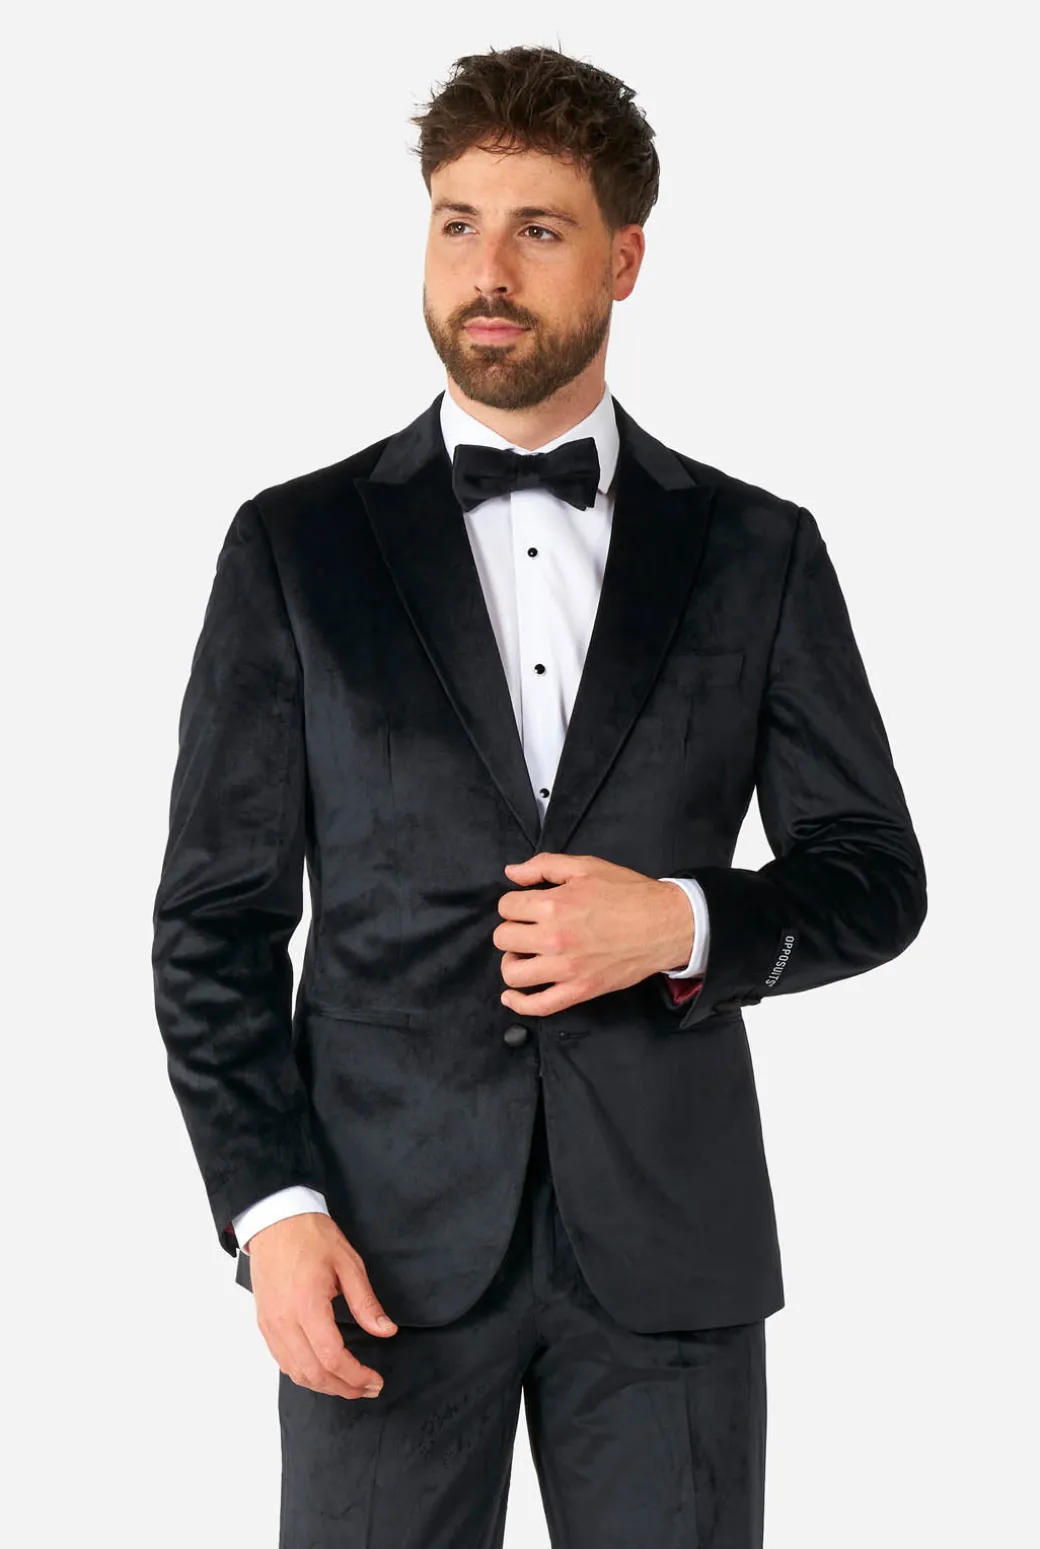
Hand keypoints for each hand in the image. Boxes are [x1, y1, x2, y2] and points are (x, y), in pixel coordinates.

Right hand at [245, 1212, 397, 1399]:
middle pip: (313, 1374)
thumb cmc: (312, 1236)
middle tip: (367, 1388)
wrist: (276, 1220)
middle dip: (343, 1388)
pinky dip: (304, 1374)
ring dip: (324, 1386)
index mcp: (307, 1305)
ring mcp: (270, 1325)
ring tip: (349, 1384)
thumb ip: (366, 1302)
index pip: (331, 1357)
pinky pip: (283, 1361)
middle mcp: (284, 1321)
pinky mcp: (264, 1324)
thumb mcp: (348, 1263)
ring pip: (296, 1373)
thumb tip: (386, 1331)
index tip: (375, 1380)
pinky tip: (323, 1371)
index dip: (356, 1376)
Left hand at [494, 853, 693, 1016]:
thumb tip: (511, 872)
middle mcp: (553, 938)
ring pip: (513, 973)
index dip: (514, 903)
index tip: (526, 906)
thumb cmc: (628, 893)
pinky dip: (519, 1003)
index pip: (506, 907)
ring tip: (525, 955)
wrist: (664, 924)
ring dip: (513, 962)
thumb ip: (544, 865)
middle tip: (527, 928)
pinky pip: (538, 1006)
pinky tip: (512, 995)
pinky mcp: (579, 991)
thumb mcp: (586, 866)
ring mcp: (565, 969)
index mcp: (553, 904)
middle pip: (504, 939)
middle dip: (511, 930)